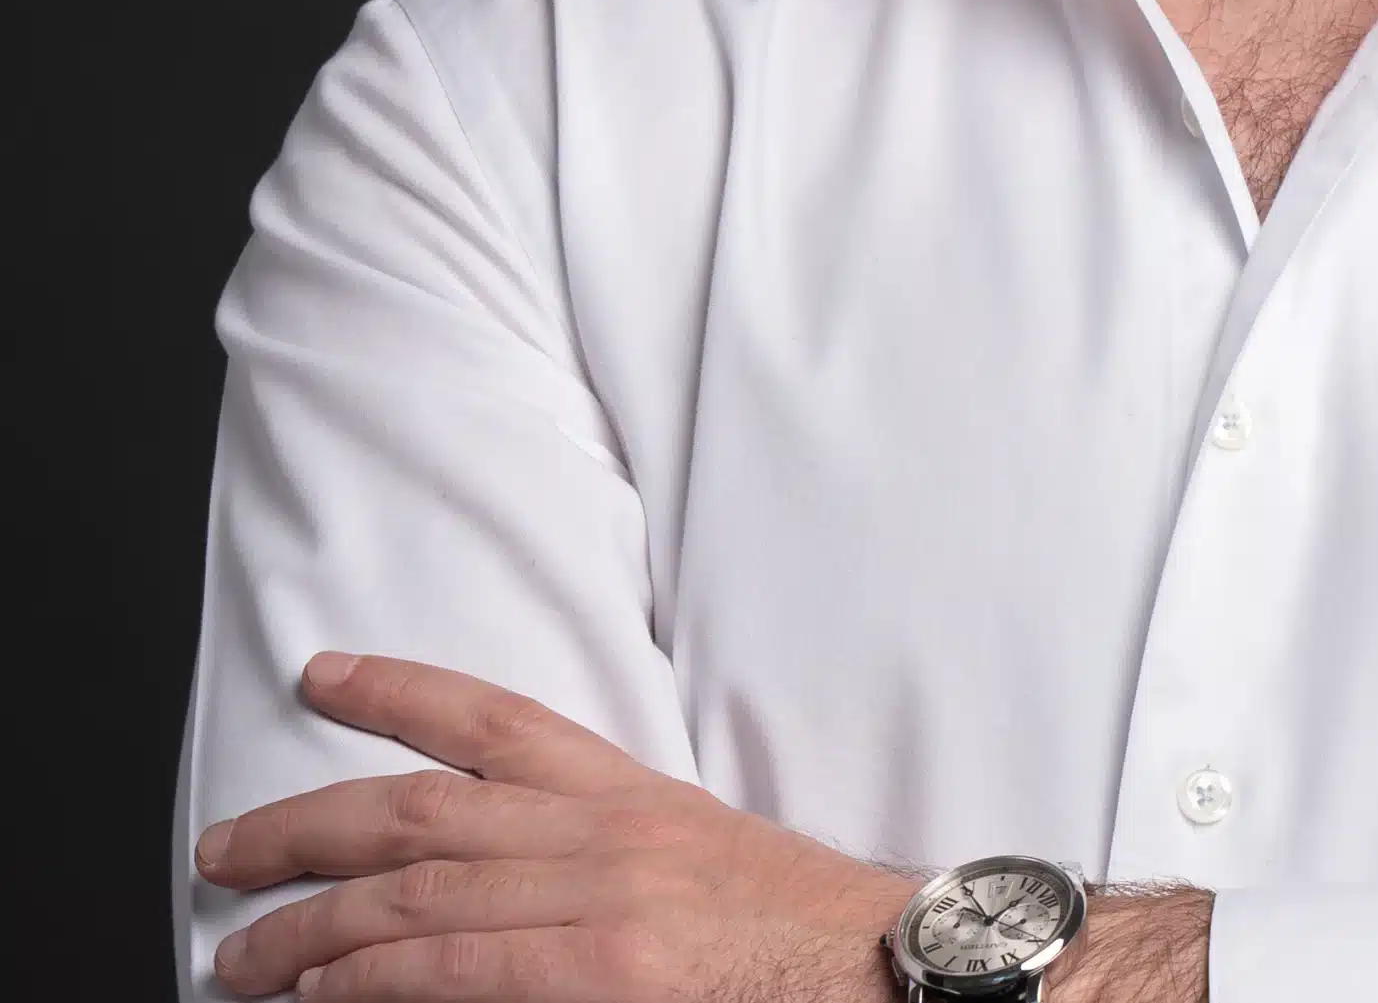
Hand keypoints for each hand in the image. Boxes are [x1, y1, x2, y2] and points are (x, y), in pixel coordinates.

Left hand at [195, 653, 913, 997]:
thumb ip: (590, 862)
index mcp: (633, 796)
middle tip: (222, 850)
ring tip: (238, 955)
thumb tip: (473, 885)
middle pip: (425, 810)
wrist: (889, 970)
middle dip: (306, 826)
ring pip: (420, 895)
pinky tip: (320, 993)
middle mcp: (607, 834)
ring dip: (309, 927)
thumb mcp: (693, 866)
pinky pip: (457, 971)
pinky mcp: (607, 975)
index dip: (400, 691)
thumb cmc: (798, 936)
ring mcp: (603, 905)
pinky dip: (374, 980)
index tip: (323, 672)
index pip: (496, 720)